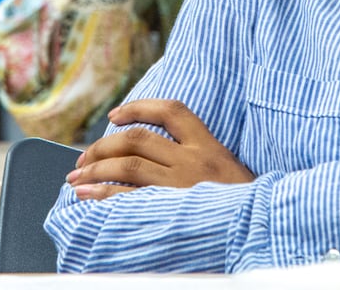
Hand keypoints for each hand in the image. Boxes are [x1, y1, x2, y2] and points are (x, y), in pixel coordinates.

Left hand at [65, 99, 253, 200]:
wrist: (262, 232)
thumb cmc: (243, 207)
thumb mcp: (229, 174)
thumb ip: (199, 161)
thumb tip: (151, 159)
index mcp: (210, 148)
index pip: (172, 110)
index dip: (139, 107)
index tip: (114, 115)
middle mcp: (195, 161)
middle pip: (139, 138)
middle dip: (104, 145)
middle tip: (83, 159)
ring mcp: (182, 185)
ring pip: (128, 164)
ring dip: (96, 168)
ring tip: (76, 178)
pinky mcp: (171, 209)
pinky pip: (128, 196)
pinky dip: (103, 194)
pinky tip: (87, 196)